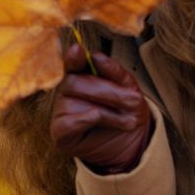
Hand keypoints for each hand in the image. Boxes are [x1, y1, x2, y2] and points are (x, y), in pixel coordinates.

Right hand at [50, 44, 152, 175]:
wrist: (131, 143)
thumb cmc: (128, 111)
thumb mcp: (130, 89)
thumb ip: (115, 73)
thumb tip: (97, 57)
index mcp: (82, 75)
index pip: (73, 63)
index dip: (73, 58)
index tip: (78, 51)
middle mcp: (67, 91)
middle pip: (75, 82)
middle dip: (109, 92)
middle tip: (134, 101)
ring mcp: (61, 111)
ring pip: (75, 103)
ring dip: (109, 111)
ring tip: (129, 120)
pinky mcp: (60, 132)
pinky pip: (68, 123)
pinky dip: (88, 119)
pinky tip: (101, 119)